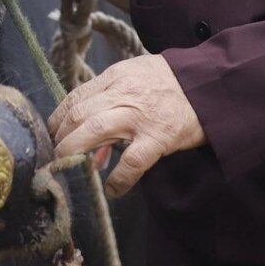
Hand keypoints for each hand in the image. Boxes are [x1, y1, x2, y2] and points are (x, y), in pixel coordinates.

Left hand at [48, 54, 204, 197]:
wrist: (210, 85)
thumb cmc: (171, 83)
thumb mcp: (137, 76)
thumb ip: (113, 100)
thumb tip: (95, 143)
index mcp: (116, 77)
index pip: (77, 96)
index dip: (59, 117)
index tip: (54, 132)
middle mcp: (124, 94)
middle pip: (79, 114)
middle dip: (61, 136)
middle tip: (57, 153)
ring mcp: (140, 117)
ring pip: (95, 131)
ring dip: (75, 150)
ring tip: (71, 165)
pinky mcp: (158, 137)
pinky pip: (132, 162)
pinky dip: (118, 178)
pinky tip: (113, 188)